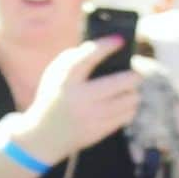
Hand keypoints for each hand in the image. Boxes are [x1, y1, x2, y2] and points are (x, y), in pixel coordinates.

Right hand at [19, 37, 140, 162]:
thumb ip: (74, 57)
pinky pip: (127, 115)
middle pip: (122, 82)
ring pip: (130, 100)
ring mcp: (90, 117)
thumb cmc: (54, 97)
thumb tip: (106, 46)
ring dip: (132, 93)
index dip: (107, 46)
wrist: (43, 137)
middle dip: (134, 75)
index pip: (89, 57)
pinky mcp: (98, 131)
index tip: (121, 40)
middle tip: (134, 74)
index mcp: (65, 80)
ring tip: (129, 91)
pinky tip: (124, 105)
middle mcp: (79, 98)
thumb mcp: (54, 74)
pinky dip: (129, 108)